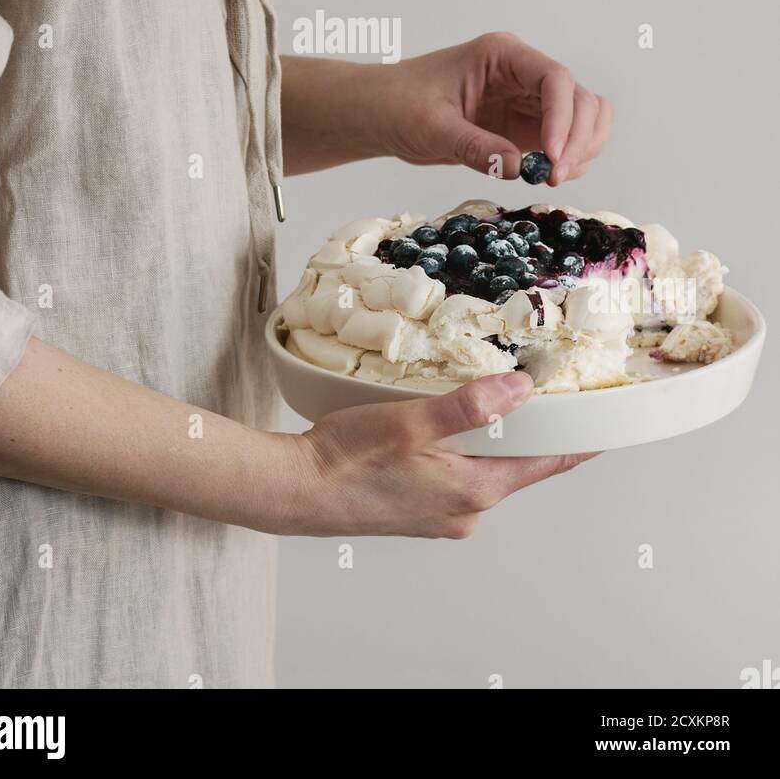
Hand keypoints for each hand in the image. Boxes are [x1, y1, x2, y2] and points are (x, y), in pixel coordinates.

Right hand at [284, 371, 595, 537]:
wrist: (295, 491)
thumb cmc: (346, 459)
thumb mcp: (411, 421)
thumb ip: (468, 407)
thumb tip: (520, 390)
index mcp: (474, 489)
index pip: (549, 462)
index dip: (580, 440)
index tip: (608, 422)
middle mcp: (465, 509)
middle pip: (519, 463)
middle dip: (534, 429)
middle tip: (547, 391)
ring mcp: (441, 514)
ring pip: (485, 467)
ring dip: (492, 437)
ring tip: (493, 398)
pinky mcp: (418, 509)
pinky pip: (457, 474)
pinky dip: (462, 448)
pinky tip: (444, 425)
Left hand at [369, 32, 611, 185]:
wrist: (379, 114)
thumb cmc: (397, 105)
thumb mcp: (431, 127)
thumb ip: (474, 146)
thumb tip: (519, 168)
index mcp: (502, 55)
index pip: (554, 78)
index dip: (563, 117)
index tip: (552, 157)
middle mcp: (523, 73)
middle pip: (581, 98)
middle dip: (578, 139)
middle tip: (555, 176)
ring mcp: (528, 99)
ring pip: (585, 118)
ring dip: (582, 150)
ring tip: (552, 178)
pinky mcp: (526, 126)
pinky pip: (567, 140)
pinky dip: (570, 159)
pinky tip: (546, 176)